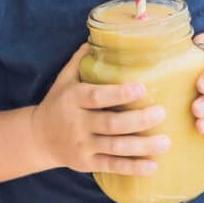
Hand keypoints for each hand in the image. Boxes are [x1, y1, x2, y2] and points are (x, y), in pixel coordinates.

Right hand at [30, 44, 170, 175]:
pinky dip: (132, 167)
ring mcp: (81, 145)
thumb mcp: (64, 79)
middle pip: (111, 123)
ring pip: (114, 147)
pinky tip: (153, 166)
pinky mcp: (86, 163)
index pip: (97, 96)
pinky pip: (111, 166)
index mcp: (73, 99)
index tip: (142, 88)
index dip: (119, 94)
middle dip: (138, 120)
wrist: (37, 137)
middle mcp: (76, 123)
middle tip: (162, 113)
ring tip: (166, 142)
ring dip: (142, 146)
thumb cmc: (59, 102)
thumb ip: (81, 60)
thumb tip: (101, 34)